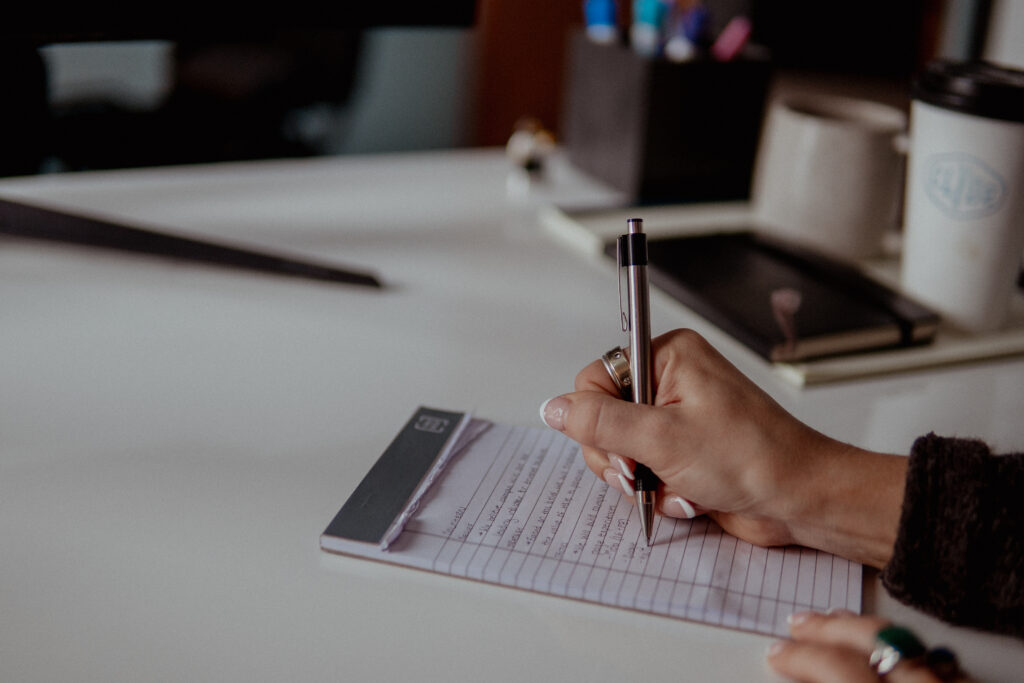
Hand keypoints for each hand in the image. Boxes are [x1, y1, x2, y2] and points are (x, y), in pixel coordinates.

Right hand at [540, 329, 906, 567]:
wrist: (800, 500)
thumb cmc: (753, 458)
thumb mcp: (662, 438)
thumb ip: (599, 422)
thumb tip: (554, 407)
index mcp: (668, 358)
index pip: (596, 379)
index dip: (598, 419)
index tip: (622, 448)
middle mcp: (670, 382)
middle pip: (602, 419)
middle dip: (621, 458)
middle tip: (643, 473)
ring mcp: (677, 419)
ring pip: (621, 452)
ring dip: (643, 480)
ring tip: (675, 487)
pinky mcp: (684, 452)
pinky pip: (646, 472)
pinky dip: (662, 491)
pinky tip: (690, 496)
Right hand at [767, 611, 968, 681]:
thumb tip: (799, 679)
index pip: (833, 666)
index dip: (799, 656)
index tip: (777, 653)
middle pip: (868, 638)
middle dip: (825, 628)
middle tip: (796, 624)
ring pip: (903, 638)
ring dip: (860, 627)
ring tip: (833, 621)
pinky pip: (931, 653)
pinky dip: (900, 642)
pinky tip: (886, 639)